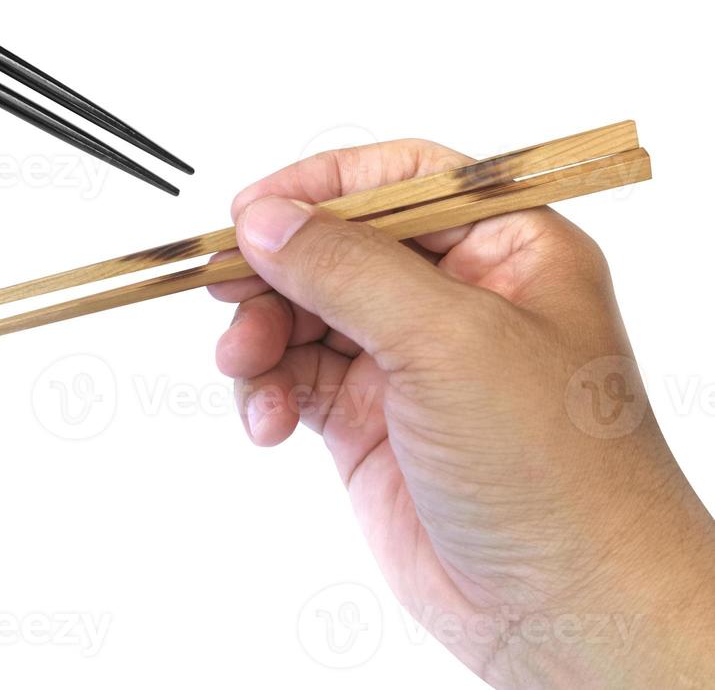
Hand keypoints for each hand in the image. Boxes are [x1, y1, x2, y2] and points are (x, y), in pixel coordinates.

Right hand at [209, 140, 714, 687]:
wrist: (564, 609)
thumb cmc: (556, 472)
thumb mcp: (449, 342)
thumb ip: (347, 269)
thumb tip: (263, 219)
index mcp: (507, 251)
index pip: (403, 181)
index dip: (323, 186)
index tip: (251, 209)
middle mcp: (456, 298)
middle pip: (337, 247)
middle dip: (276, 271)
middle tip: (226, 290)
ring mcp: (409, 360)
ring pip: (303, 312)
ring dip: (261, 335)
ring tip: (246, 369)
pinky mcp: (368, 420)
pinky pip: (293, 377)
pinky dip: (266, 390)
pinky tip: (266, 421)